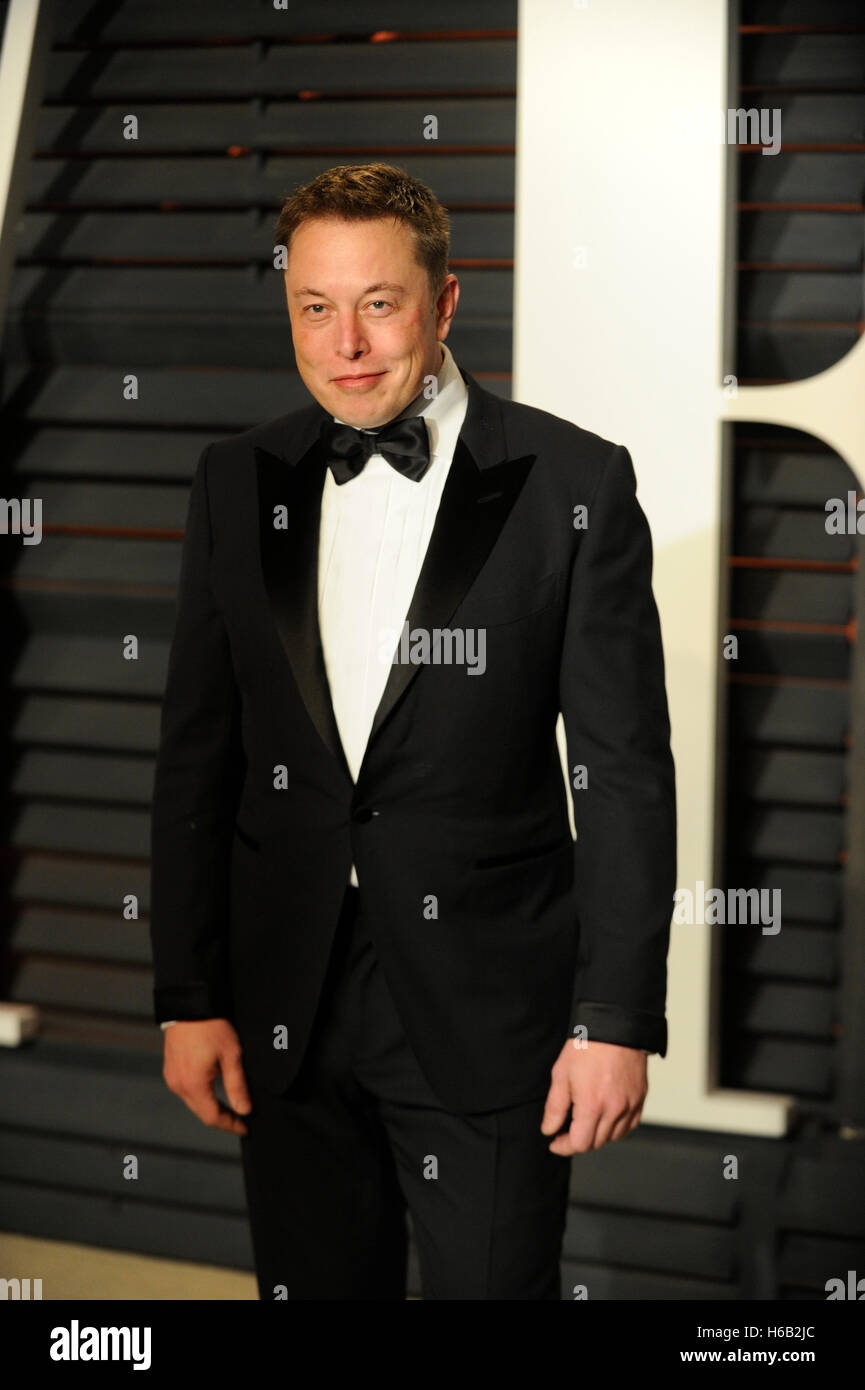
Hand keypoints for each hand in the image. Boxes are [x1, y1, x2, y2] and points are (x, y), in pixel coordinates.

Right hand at [162, 1018, 251, 1135]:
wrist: (190, 1004)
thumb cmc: (212, 1027)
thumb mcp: (231, 1056)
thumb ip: (237, 1086)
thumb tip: (244, 1110)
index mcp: (193, 1084)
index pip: (212, 1116)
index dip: (230, 1125)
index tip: (245, 1128)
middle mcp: (178, 1084)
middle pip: (201, 1111)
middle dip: (222, 1118)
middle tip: (241, 1120)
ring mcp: (172, 1077)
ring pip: (193, 1101)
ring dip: (210, 1106)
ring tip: (231, 1106)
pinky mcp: (170, 1069)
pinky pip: (186, 1089)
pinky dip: (200, 1095)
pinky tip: (213, 1090)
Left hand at [541, 1038, 647, 1154]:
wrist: (615, 1026)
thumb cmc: (587, 1046)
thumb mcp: (561, 1074)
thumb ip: (555, 1107)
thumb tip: (549, 1129)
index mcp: (592, 1106)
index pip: (579, 1144)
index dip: (564, 1147)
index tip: (554, 1142)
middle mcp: (614, 1110)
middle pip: (596, 1143)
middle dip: (578, 1141)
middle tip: (566, 1130)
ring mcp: (630, 1105)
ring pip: (613, 1136)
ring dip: (597, 1135)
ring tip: (585, 1121)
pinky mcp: (640, 1098)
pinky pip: (629, 1125)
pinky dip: (616, 1128)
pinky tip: (605, 1118)